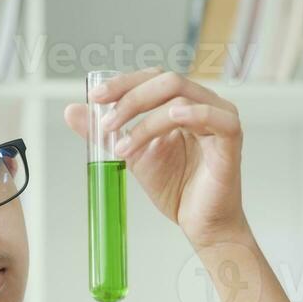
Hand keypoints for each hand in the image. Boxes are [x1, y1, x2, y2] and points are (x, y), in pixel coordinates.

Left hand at [64, 68, 248, 245]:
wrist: (199, 223)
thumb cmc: (176, 188)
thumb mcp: (131, 154)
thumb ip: (106, 132)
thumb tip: (71, 111)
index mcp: (182, 103)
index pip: (152, 78)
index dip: (123, 83)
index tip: (94, 98)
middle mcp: (203, 103)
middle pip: (166, 80)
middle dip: (130, 99)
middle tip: (105, 124)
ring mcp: (220, 118)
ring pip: (180, 98)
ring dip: (145, 119)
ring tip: (123, 146)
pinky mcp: (231, 138)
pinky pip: (216, 116)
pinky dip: (190, 115)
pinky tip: (169, 123)